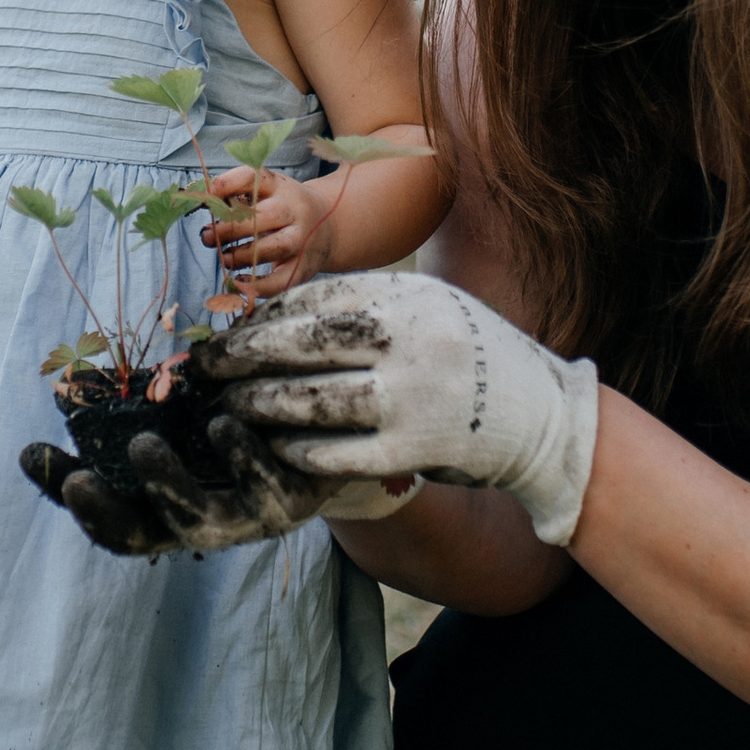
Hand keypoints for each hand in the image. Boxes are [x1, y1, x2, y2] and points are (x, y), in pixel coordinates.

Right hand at [21, 415, 417, 559]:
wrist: (342, 426)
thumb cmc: (252, 412)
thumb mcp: (195, 403)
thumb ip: (147, 400)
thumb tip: (79, 379)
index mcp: (170, 501)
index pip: (104, 509)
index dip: (64, 491)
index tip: (33, 454)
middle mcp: (204, 519)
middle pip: (141, 535)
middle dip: (104, 514)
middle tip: (80, 481)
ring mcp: (249, 516)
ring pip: (200, 522)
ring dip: (167, 487)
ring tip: (144, 445)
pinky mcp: (296, 499)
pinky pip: (266, 485)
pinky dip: (241, 457)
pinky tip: (223, 422)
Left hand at [197, 164, 329, 302]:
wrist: (328, 225)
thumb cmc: (282, 208)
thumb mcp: (266, 192)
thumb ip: (234, 194)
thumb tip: (197, 197)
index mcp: (279, 186)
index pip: (252, 179)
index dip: (226, 184)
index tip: (206, 195)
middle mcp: (294, 210)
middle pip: (261, 218)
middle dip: (228, 229)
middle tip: (206, 236)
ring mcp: (301, 239)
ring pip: (271, 248)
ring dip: (239, 256)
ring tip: (223, 257)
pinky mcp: (303, 267)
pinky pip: (280, 280)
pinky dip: (257, 286)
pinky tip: (238, 282)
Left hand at [200, 272, 599, 548]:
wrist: (542, 415)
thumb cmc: (469, 355)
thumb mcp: (427, 308)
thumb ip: (365, 307)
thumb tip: (276, 315)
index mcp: (409, 297)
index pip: (316, 299)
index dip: (264, 317)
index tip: (229, 330)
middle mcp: (411, 341)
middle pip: (304, 344)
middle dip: (245, 355)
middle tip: (206, 366)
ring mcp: (413, 398)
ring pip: (313, 401)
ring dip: (262, 405)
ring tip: (231, 405)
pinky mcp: (413, 450)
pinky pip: (337, 451)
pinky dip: (300, 449)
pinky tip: (276, 446)